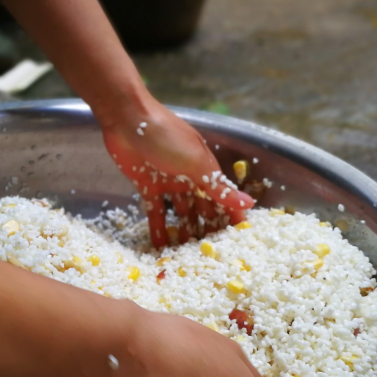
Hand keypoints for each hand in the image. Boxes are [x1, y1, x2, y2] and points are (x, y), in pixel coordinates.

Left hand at [102, 98, 254, 247]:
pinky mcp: (147, 186)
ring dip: (185, 231)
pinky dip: (159, 228)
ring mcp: (169, 182)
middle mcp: (190, 177)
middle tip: (212, 255)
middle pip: (203, 207)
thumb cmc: (166, 136)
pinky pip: (156, 211)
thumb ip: (219, 187)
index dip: (231, 217)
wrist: (127, 119)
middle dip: (208, 228)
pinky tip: (161, 247)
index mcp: (206, 168)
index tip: (238, 241)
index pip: (224, 197)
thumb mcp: (196, 163)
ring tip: (187, 257)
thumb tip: (249, 205)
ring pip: (181, 212)